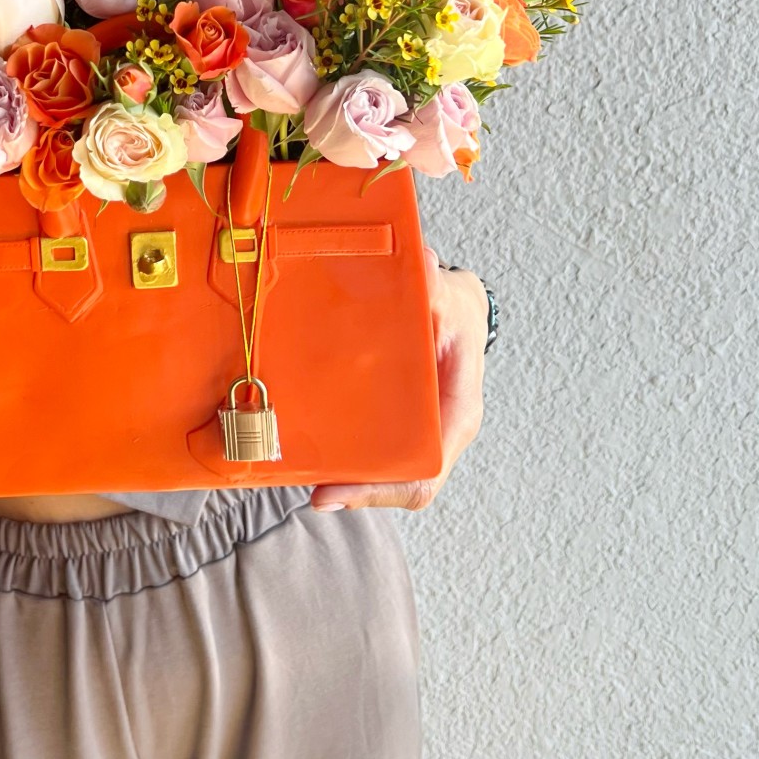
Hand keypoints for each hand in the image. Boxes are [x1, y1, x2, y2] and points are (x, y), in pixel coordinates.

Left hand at [309, 245, 486, 512]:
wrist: (457, 310)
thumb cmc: (456, 308)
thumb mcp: (450, 295)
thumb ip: (435, 285)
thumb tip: (426, 266)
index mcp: (458, 411)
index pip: (426, 469)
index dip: (381, 489)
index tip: (333, 492)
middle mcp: (439, 429)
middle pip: (401, 482)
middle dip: (357, 491)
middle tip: (312, 490)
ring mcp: (418, 429)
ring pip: (386, 471)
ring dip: (348, 478)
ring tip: (300, 471)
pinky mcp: (396, 421)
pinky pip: (375, 449)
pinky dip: (347, 455)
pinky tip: (311, 446)